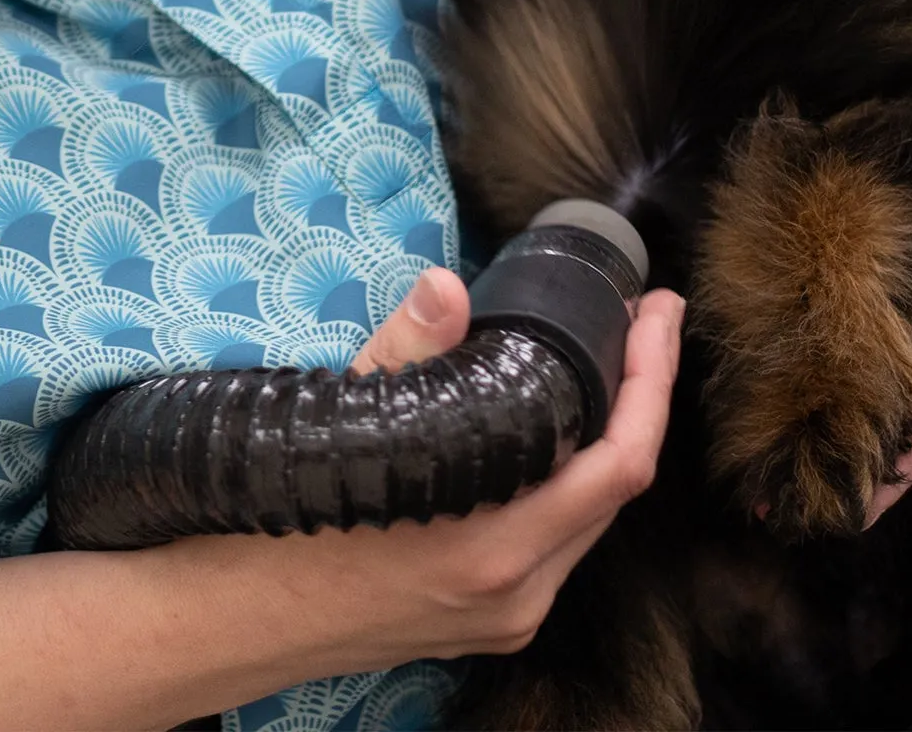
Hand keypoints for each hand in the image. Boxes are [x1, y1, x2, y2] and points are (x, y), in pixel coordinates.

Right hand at [281, 266, 683, 662]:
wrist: (251, 616)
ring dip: (607, 442)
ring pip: (591, 519)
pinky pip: (560, 545)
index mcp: (495, 545)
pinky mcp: (495, 625)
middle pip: (616, 490)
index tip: (659, 313)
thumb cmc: (296, 514)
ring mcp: (511, 616)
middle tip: (641, 322)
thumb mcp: (345, 421)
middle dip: (639, 400)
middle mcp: (519, 593)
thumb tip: (447, 286)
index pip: (620, 465)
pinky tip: (558, 434)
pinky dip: (571, 483)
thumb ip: (406, 353)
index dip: (652, 383)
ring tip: (610, 366)